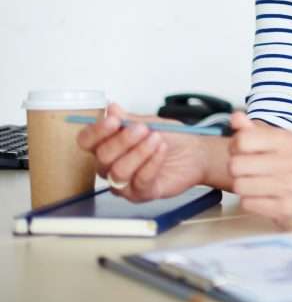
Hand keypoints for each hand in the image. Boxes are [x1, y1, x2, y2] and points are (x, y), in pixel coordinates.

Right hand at [76, 103, 206, 201]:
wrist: (196, 153)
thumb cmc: (172, 138)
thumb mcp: (150, 123)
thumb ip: (129, 119)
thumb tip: (111, 108)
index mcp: (108, 145)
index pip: (87, 141)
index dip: (97, 131)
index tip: (114, 120)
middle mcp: (110, 166)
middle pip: (102, 157)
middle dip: (123, 140)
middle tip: (143, 129)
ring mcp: (124, 182)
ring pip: (118, 172)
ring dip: (139, 152)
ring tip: (156, 139)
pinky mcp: (141, 193)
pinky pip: (140, 181)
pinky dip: (152, 162)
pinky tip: (162, 150)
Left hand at [228, 112, 291, 227]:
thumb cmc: (287, 167)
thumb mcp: (274, 143)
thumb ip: (252, 130)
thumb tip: (236, 116)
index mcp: (288, 141)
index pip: (243, 140)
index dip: (234, 146)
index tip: (241, 151)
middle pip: (236, 165)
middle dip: (236, 169)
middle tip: (246, 170)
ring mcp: (291, 186)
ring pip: (240, 186)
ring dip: (241, 186)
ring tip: (253, 183)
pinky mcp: (286, 208)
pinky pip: (248, 203)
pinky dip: (249, 201)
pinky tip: (260, 197)